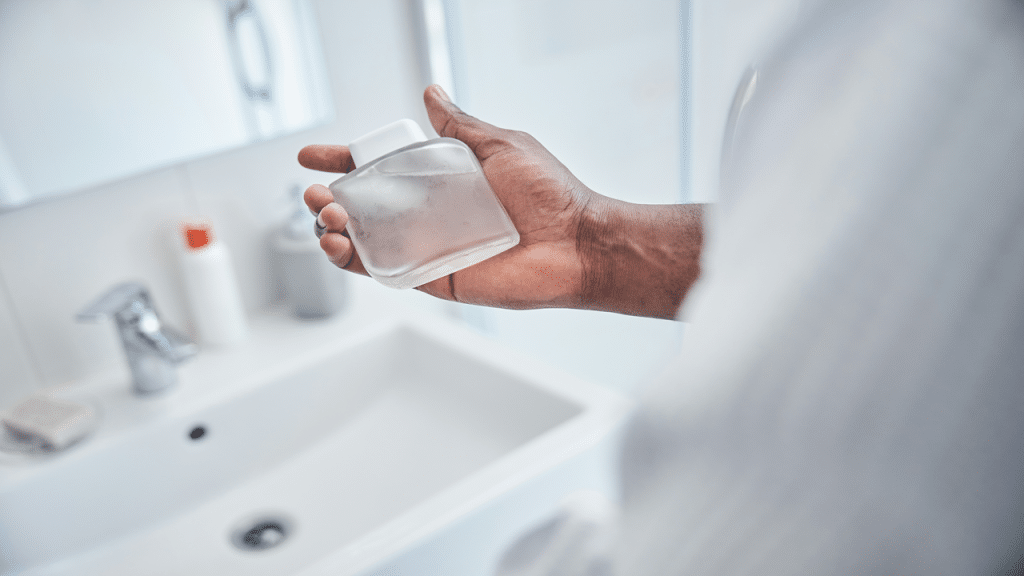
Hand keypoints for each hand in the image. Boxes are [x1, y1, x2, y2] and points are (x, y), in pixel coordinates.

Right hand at [299, 85, 703, 317]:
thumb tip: (431, 94)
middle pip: (363, 208)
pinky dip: (356, 261)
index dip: (344, 162)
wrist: (577, 242)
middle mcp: (429, 215)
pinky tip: (339, 246)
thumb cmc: (549, 193)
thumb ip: (460, 127)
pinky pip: (386, 271)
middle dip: (329, 201)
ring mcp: (429, 248)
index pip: (381, 170)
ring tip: (325, 217)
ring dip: (334, 229)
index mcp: (441, 182)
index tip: (312, 157)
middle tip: (317, 195)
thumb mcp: (500, 146)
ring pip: (365, 241)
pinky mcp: (434, 278)